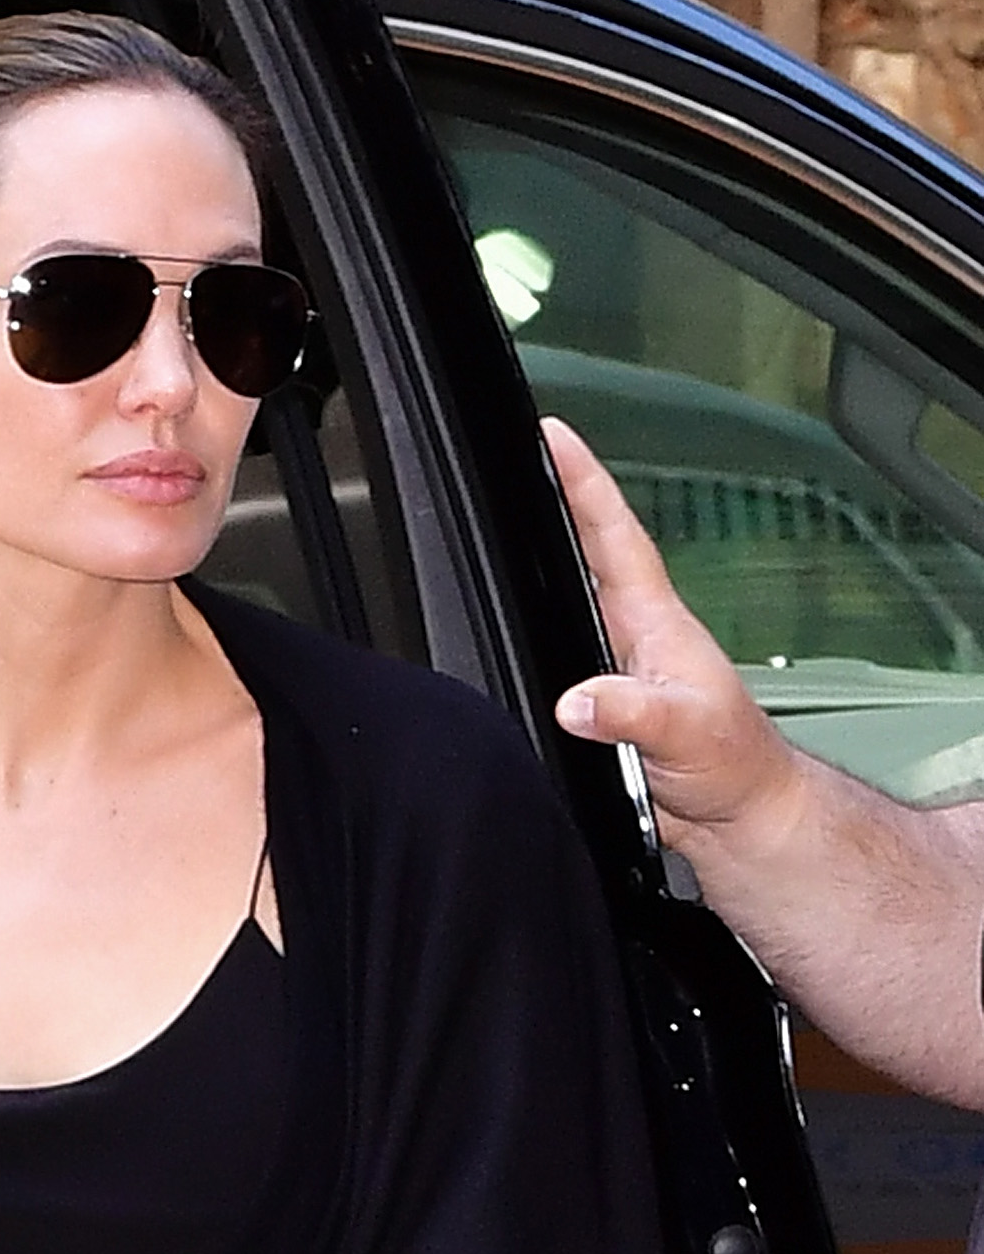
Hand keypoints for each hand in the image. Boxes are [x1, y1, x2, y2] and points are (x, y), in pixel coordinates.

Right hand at [544, 417, 802, 850]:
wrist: (737, 815)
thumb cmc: (730, 766)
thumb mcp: (685, 733)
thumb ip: (632, 712)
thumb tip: (576, 699)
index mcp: (655, 625)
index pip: (615, 539)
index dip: (584, 485)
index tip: (555, 438)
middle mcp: (634, 635)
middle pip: (589, 553)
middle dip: (559, 500)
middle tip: (528, 452)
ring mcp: (618, 667)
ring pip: (572, 600)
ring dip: (547, 559)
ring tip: (516, 514)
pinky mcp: (605, 704)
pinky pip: (562, 654)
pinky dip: (539, 627)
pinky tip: (520, 620)